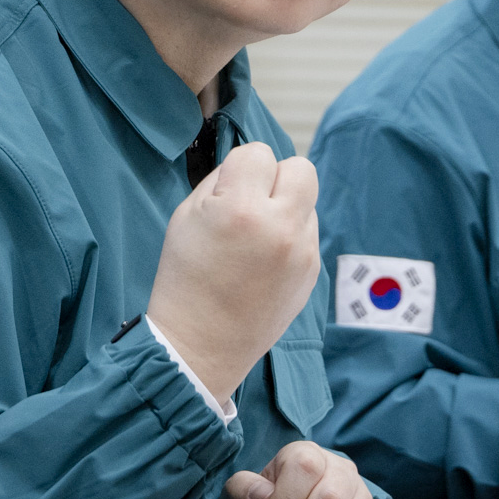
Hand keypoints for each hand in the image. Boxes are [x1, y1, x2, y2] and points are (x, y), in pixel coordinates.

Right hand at [147, 142, 320, 401]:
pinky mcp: (312, 271)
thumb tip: (248, 166)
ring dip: (286, 208)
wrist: (201, 344)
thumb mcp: (186, 216)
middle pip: (301, 168)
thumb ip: (221, 182)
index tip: (228, 191)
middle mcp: (280, 227)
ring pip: (308, 201)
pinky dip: (291, 236)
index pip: (259, 153)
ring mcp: (302, 251)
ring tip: (256, 237)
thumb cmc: (185, 278)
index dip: (241, 168)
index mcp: (241, 209)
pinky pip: (309, 232)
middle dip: (277, 178)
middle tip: (253, 202)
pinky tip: (265, 260)